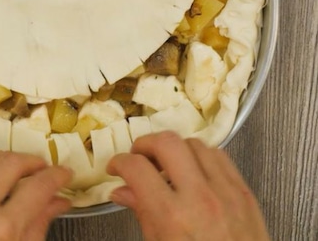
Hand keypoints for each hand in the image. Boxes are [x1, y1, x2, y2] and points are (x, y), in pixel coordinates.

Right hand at [107, 131, 269, 240]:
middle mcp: (200, 198)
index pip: (137, 168)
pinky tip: (194, 171)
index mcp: (172, 218)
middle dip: (146, 144)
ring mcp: (226, 192)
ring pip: (194, 143)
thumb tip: (121, 190)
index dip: (119, 162)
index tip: (116, 167)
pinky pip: (219, 156)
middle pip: (167, 142)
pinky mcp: (245, 192)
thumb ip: (142, 214)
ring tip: (167, 166)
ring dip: (175, 150)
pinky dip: (201, 156)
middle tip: (139, 158)